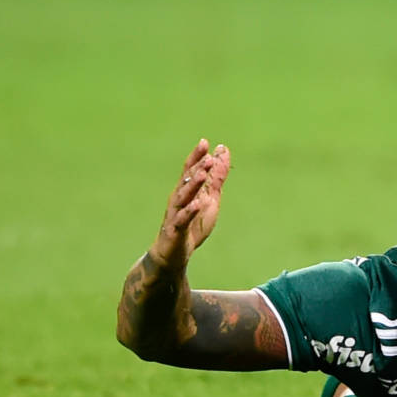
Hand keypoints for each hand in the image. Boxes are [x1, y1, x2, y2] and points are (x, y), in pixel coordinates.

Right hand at [151, 139, 230, 269]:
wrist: (174, 254)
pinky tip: (197, 204)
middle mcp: (178, 200)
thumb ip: (216, 178)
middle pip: (186, 181)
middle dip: (196, 168)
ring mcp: (175, 214)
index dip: (196, 156)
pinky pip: (182, 219)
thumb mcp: (210, 199)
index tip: (205, 142)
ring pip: (183, 197)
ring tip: (202, 174)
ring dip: (193, 185)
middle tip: (207, 156)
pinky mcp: (175, 230)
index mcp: (186, 192)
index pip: (190, 170)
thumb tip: (222, 153)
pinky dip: (190, 211)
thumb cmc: (192, 225)